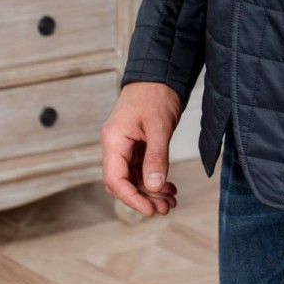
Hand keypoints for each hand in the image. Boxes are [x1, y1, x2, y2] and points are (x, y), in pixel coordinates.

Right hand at [101, 82, 182, 216]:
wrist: (159, 73)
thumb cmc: (156, 93)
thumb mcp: (159, 126)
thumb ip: (156, 157)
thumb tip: (154, 186)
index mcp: (114, 140)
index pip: (115, 180)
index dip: (131, 199)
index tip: (149, 210)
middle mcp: (115, 145)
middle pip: (123, 182)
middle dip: (143, 198)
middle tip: (165, 208)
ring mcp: (124, 145)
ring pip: (133, 177)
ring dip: (150, 191)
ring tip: (170, 201)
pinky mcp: (135, 144)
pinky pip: (140, 168)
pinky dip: (153, 178)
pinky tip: (168, 186)